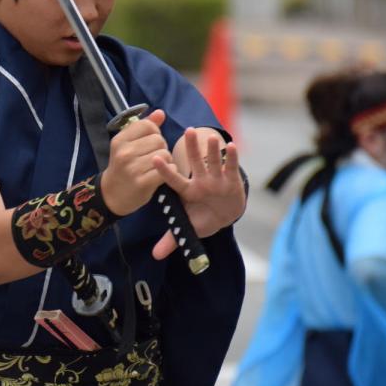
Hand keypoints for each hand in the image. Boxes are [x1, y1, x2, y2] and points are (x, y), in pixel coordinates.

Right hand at [100, 109, 171, 216]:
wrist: (112, 195)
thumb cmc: (123, 167)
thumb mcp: (128, 145)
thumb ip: (144, 127)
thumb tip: (161, 113)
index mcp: (120, 140)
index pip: (148, 125)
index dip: (154, 133)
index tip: (149, 143)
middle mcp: (124, 152)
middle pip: (159, 140)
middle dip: (161, 148)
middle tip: (152, 158)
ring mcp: (133, 168)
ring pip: (165, 155)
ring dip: (166, 161)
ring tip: (156, 167)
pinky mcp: (142, 182)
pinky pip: (167, 170)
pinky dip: (169, 172)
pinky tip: (160, 176)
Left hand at [150, 128, 245, 258]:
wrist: (223, 216)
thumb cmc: (202, 218)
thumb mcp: (187, 229)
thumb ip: (171, 239)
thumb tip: (155, 255)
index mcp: (187, 191)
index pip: (174, 179)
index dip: (165, 170)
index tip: (154, 158)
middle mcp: (200, 181)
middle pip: (194, 162)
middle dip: (190, 148)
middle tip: (187, 130)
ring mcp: (216, 179)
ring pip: (212, 161)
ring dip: (211, 150)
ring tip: (210, 136)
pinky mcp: (231, 180)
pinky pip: (230, 167)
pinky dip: (231, 158)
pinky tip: (231, 146)